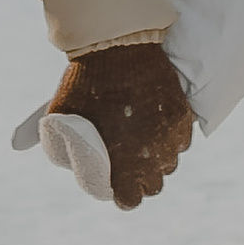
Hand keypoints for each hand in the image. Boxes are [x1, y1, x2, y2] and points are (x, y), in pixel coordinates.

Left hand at [43, 40, 194, 209]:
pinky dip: (169, 138)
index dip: (121, 194)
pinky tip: (154, 125)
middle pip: (154, 185)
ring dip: (156, 159)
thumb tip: (67, 165)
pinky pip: (181, 140)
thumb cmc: (85, 82)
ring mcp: (172, 135)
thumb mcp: (61, 117)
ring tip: (140, 142)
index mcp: (125, 162)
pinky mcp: (182, 115)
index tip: (115, 184)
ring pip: (170, 163)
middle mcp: (154, 154)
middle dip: (140, 179)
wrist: (118, 44)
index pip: (131, 200)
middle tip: (126, 163)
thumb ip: (62, 147)